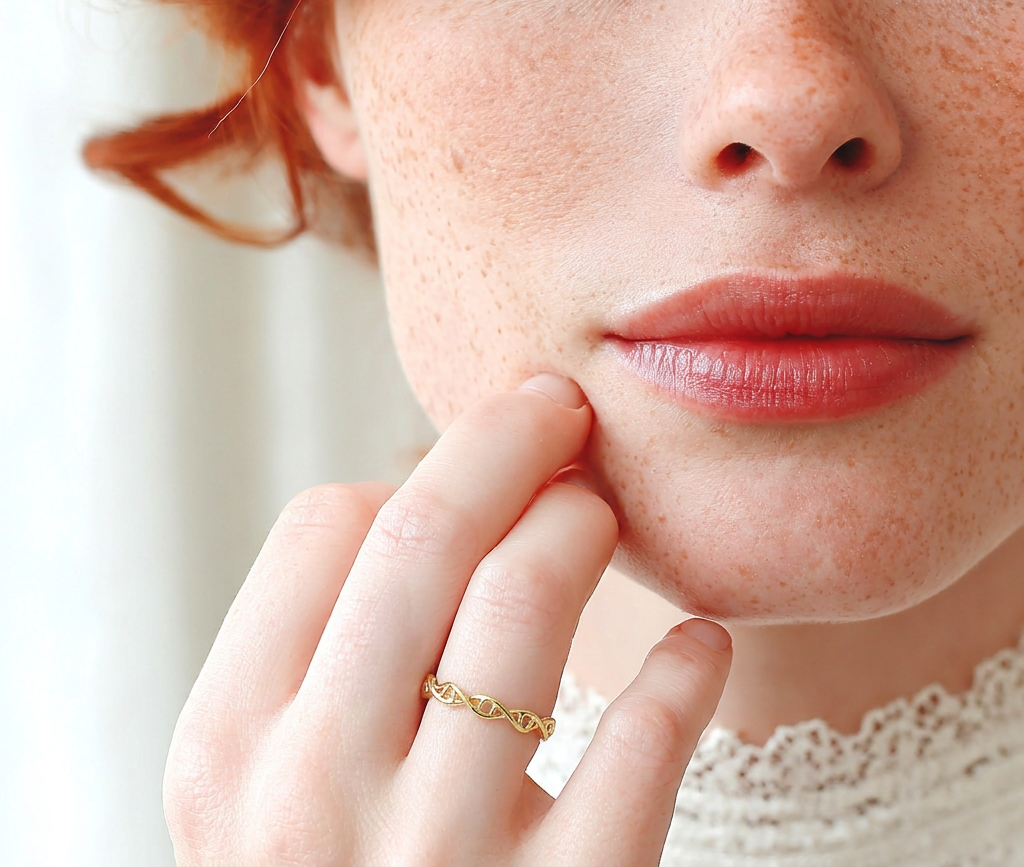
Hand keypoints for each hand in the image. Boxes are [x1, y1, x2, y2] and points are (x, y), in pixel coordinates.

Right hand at [164, 374, 731, 865]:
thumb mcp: (271, 787)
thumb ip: (323, 651)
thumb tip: (427, 492)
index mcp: (227, 745)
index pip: (324, 523)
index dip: (412, 477)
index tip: (475, 472)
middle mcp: (311, 794)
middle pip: (425, 530)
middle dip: (507, 437)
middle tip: (561, 408)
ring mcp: (434, 859)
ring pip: (522, 601)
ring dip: (580, 526)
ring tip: (602, 517)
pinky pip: (638, 747)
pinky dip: (686, 672)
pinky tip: (703, 645)